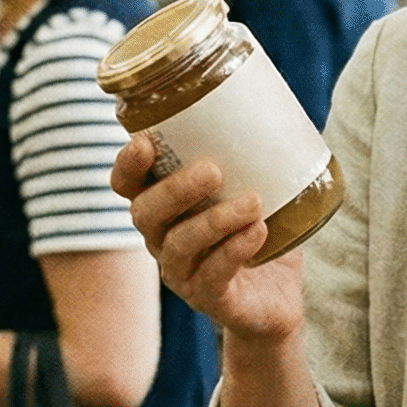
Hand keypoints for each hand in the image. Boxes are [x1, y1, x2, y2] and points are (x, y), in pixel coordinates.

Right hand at [111, 135, 306, 345]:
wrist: (280, 301)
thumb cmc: (262, 237)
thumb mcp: (261, 191)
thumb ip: (257, 157)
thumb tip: (278, 104)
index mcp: (165, 209)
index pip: (128, 186)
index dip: (127, 166)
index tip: (144, 143)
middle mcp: (162, 240)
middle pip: (144, 214)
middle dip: (174, 190)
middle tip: (212, 171)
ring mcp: (182, 274)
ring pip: (178, 246)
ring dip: (214, 220)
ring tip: (253, 202)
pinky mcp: (209, 300)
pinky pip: (211, 277)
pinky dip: (234, 251)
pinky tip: (258, 233)